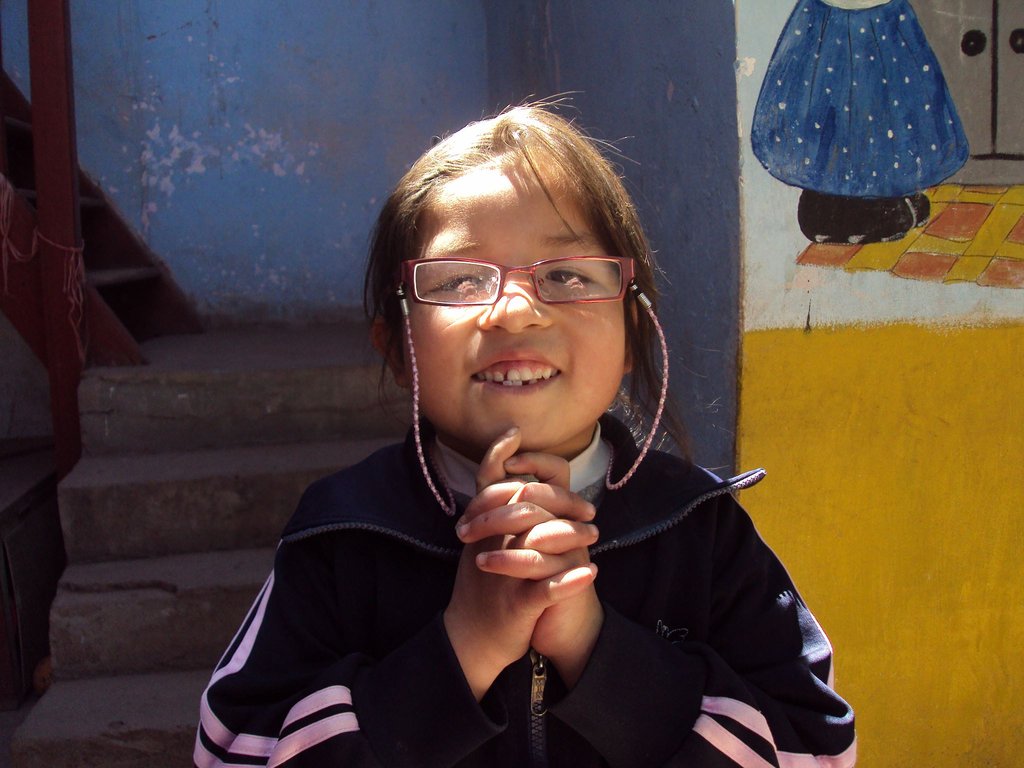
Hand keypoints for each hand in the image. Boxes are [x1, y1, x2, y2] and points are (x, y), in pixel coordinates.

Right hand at [443, 428, 598, 698]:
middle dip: (558, 498)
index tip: (515, 432)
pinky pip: (545, 589)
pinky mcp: (516, 606)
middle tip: (588, 506)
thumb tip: (510, 475)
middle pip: (521, 504)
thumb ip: (491, 510)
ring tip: (595, 533)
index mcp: (480, 529)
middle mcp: (487, 545)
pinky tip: (591, 573)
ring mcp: (501, 574)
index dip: (499, 455)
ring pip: (538, 543)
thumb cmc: (482, 587)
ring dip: (572, 535)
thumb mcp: (479, 543)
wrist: (470, 640)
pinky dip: (569, 582)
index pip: (487, 482)